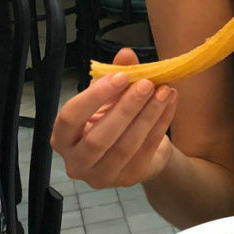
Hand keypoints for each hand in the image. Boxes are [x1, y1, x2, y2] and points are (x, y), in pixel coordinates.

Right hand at [51, 48, 176, 188]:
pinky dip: (160, 124)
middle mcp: (76, 162)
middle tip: (147, 83)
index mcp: (63, 138)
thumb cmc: (113, 119)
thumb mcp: (109, 96)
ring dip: (148, 115)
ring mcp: (102, 176)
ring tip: (164, 91)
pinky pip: (146, 150)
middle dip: (126, 108)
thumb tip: (125, 54)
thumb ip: (115, 74)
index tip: (121, 76)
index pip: (70, 118)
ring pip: (125, 146)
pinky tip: (171, 103)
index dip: (94, 96)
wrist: (137, 148)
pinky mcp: (128, 179)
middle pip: (98, 137)